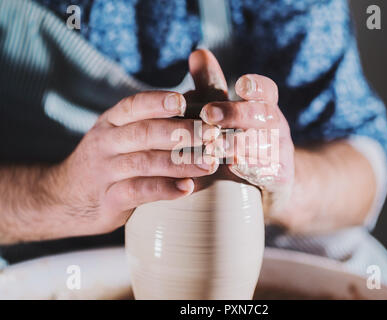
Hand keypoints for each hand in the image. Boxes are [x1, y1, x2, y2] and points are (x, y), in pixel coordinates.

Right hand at [45, 90, 219, 237]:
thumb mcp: (121, 134)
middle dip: (181, 132)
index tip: (185, 101)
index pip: (134, 105)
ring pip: (145, 162)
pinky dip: (163, 189)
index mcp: (113, 122)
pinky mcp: (109, 199)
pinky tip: (187, 188)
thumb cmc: (110, 160)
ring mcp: (106, 171)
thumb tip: (197, 95)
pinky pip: (138, 191)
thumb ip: (153, 120)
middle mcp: (107, 142)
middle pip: (145, 132)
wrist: (67, 197)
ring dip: (180, 162)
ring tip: (210, 164)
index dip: (159, 102)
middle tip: (212, 135)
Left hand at [189, 50, 294, 218]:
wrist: (272, 183)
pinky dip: (248, 168)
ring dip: (238, 142)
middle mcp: (276, 128)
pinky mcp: (279, 178)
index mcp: (264, 108)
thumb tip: (197, 53)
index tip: (240, 84)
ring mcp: (280, 153)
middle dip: (237, 113)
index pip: (267, 91)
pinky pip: (267, 171)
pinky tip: (230, 167)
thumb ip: (213, 87)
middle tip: (208, 113)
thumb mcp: (229, 114)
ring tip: (213, 143)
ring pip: (265, 144)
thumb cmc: (243, 142)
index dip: (256, 86)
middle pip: (265, 115)